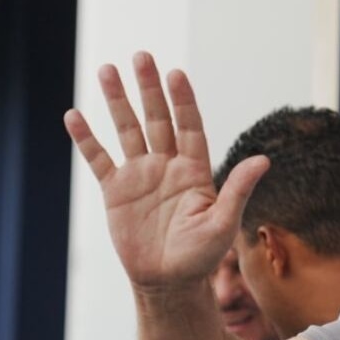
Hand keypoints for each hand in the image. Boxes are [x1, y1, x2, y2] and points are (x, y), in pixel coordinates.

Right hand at [63, 53, 269, 292]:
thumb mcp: (223, 222)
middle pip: (157, 119)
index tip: (175, 74)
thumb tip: (264, 159)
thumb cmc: (201, 256)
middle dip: (149, 88)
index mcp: (194, 170)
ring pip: (127, 130)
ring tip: (107, 70)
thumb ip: (238, 189)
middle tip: (141, 56)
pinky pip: (99, 159)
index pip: (188, 126)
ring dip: (117, 102)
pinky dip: (87, 139)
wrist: (168, 282)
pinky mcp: (116, 191)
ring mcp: (140, 175)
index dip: (183, 101)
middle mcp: (167, 165)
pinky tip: (74, 116)